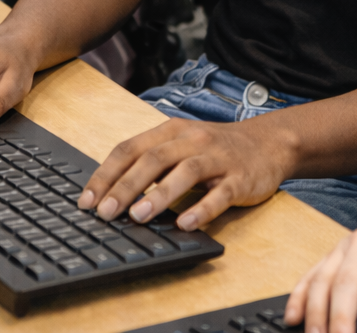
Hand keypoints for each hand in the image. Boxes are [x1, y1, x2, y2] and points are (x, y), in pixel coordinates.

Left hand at [76, 116, 295, 230]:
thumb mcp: (181, 146)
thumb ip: (152, 163)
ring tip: (139, 216)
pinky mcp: (240, 178)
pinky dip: (202, 210)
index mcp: (171, 131)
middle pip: (154, 159)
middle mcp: (192, 140)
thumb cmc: (216, 149)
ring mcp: (218, 158)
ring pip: (186, 172)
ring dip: (160, 195)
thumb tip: (111, 193)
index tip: (86, 200)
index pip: (130, 149)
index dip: (106, 174)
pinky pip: (220, 195)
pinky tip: (186, 225)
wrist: (269, 143)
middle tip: (105, 212)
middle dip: (126, 186)